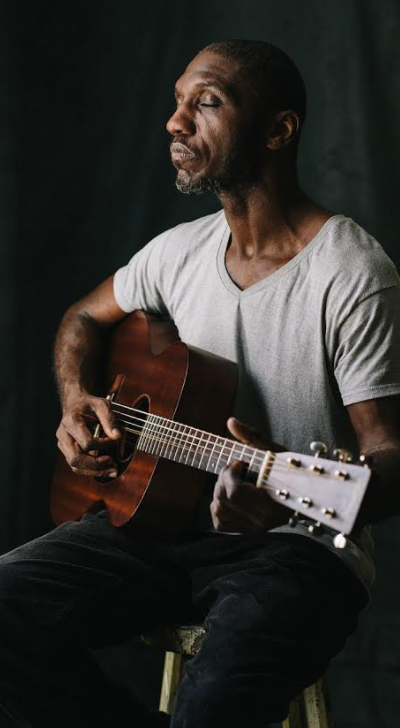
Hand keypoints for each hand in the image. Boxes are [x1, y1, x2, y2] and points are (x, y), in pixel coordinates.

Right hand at [56, 394, 120, 477]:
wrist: (76, 403)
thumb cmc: (89, 404)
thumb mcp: (101, 404)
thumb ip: (109, 419)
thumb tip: (117, 436)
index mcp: (71, 421)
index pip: (86, 442)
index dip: (103, 445)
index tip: (115, 440)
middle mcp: (63, 435)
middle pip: (76, 459)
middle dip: (96, 465)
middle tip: (113, 464)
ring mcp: (63, 444)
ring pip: (75, 466)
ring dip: (94, 472)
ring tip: (112, 471)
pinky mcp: (66, 451)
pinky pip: (77, 466)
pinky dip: (91, 470)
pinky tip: (105, 469)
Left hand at [210, 417, 287, 533]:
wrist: (304, 492)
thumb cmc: (288, 467)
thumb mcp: (272, 450)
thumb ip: (251, 436)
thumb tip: (231, 421)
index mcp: (271, 501)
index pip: (235, 493)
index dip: (230, 474)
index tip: (239, 463)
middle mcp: (262, 519)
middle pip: (223, 499)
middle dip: (223, 478)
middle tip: (235, 469)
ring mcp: (254, 527)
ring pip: (218, 509)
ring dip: (219, 490)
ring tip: (234, 481)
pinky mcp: (247, 530)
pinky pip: (220, 523)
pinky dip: (217, 508)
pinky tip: (229, 496)